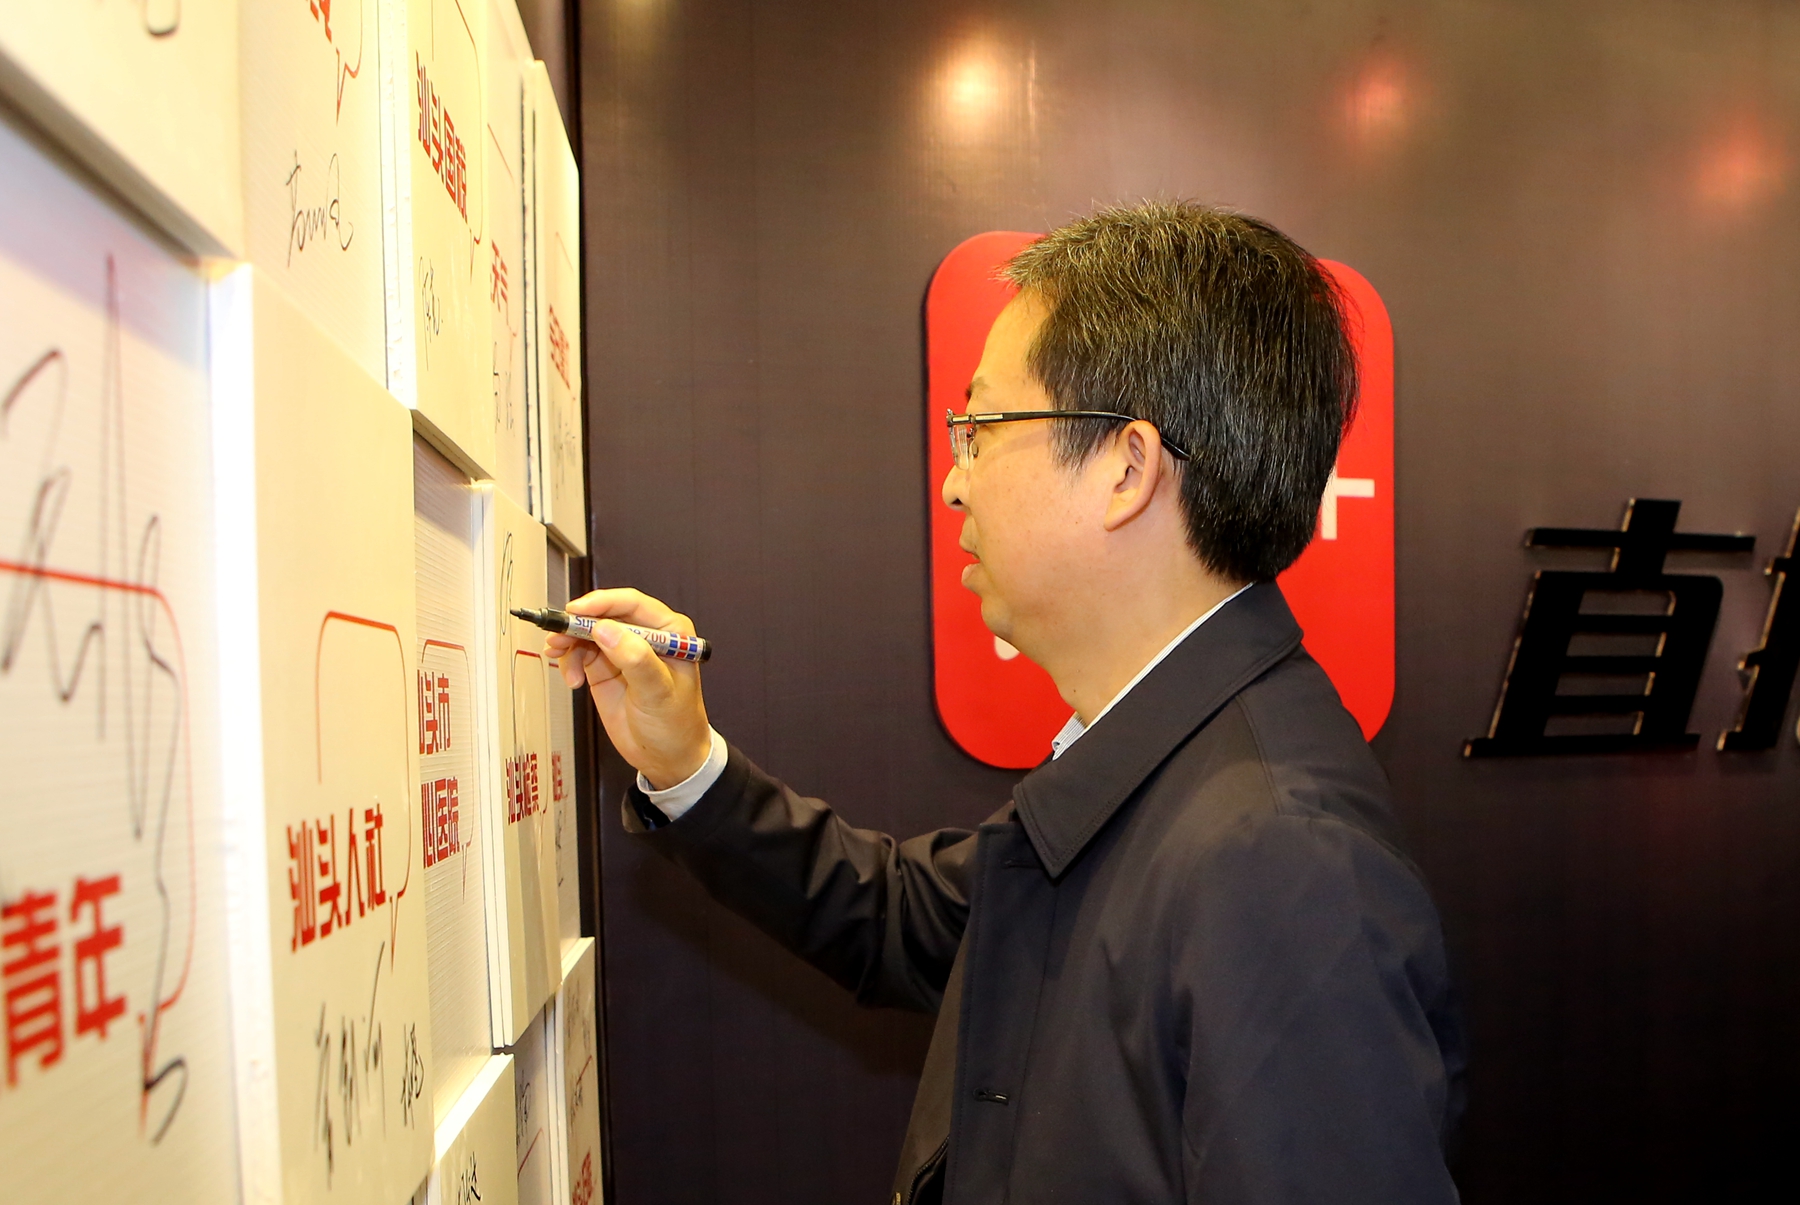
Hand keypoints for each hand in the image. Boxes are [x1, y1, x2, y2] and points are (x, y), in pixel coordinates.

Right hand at [546, 588, 712, 789]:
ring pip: (587, 631)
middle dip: (578, 623)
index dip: (602, 603)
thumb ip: (635, 660)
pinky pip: (580, 652)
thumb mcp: (658, 692)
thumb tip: (607, 631)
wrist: (668, 758)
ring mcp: (623, 650)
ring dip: (569, 641)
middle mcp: (645, 635)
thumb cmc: (676, 724)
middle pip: (604, 614)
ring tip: (559, 656)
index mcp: (669, 631)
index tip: (577, 611)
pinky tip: (571, 678)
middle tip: (559, 635)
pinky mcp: (605, 667)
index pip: (632, 604)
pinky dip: (569, 660)